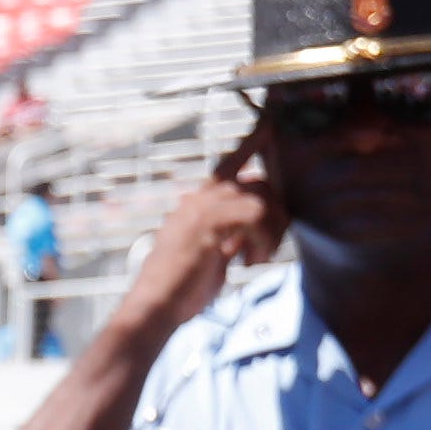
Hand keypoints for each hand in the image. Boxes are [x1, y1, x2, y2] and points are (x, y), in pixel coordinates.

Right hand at [110, 127, 286, 340]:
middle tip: (265, 250)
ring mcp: (202, 208)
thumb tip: (246, 236)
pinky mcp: (209, 223)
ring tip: (255, 259)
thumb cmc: (179, 289)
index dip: (249, 144)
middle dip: (275, 216)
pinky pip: (255, 214)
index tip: (269, 124)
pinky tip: (249, 260)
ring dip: (270, 232)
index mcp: (195, 204)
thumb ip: (226, 238)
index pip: (227, 165)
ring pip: (261, 197)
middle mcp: (198, 199)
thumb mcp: (207, 257)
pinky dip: (262, 239)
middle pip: (258, 184)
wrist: (156, 305)